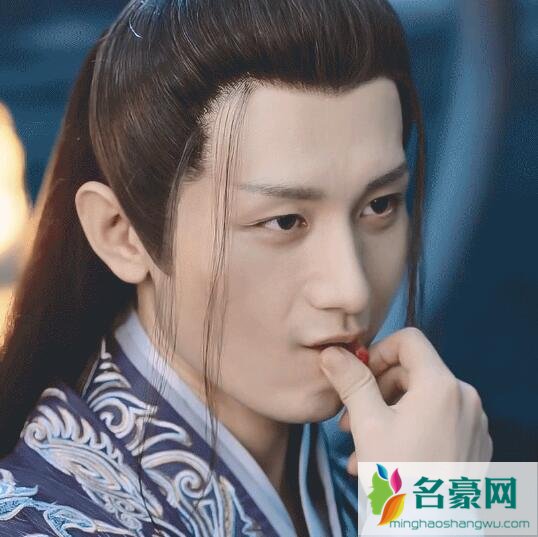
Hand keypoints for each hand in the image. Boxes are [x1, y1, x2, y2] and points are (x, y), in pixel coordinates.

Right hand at [319, 327, 492, 474]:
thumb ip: (351, 381)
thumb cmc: (399, 477)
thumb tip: (331, 351)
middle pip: (413, 372)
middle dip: (376, 391)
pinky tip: (385, 458)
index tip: (359, 377)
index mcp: (442, 384)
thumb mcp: (368, 424)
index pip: (409, 340)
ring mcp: (474, 422)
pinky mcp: (476, 445)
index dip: (378, 351)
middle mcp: (465, 397)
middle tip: (348, 421)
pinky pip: (437, 422)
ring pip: (421, 400)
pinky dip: (409, 430)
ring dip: (386, 415)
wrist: (430, 535)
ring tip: (360, 448)